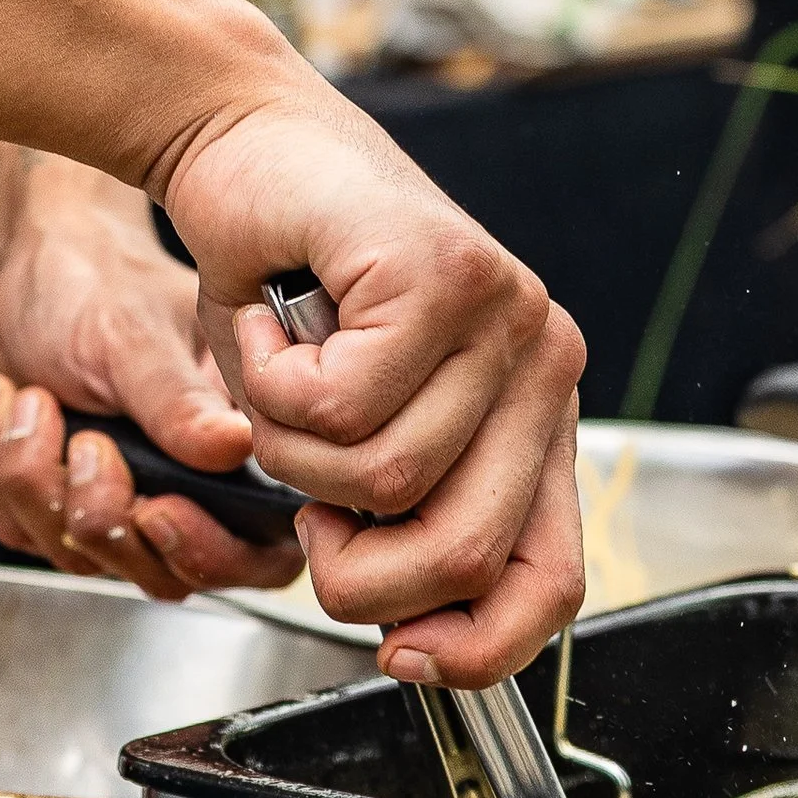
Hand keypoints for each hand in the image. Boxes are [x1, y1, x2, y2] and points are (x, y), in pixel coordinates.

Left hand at [0, 160, 306, 600]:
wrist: (25, 269)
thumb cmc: (100, 284)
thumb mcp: (136, 336)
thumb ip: (178, 401)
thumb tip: (233, 447)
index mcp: (226, 453)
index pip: (254, 555)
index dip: (209, 555)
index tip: (155, 508)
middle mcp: (174, 491)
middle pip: (156, 574)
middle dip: (103, 512)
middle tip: (86, 441)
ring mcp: (104, 504)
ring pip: (73, 555)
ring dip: (35, 473)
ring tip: (34, 397)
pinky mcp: (38, 505)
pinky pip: (10, 526)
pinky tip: (4, 401)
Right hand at [157, 84, 585, 686]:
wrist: (244, 141)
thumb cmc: (286, 283)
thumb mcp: (352, 427)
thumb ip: (395, 516)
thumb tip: (411, 636)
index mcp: (536, 410)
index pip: (553, 575)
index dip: (479, 644)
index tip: (404, 655)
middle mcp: (542, 358)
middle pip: (464, 546)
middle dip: (354, 565)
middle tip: (305, 501)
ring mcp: (502, 310)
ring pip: (385, 477)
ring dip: (293, 453)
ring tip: (280, 379)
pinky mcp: (442, 268)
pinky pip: (339, 404)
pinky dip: (270, 384)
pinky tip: (269, 327)